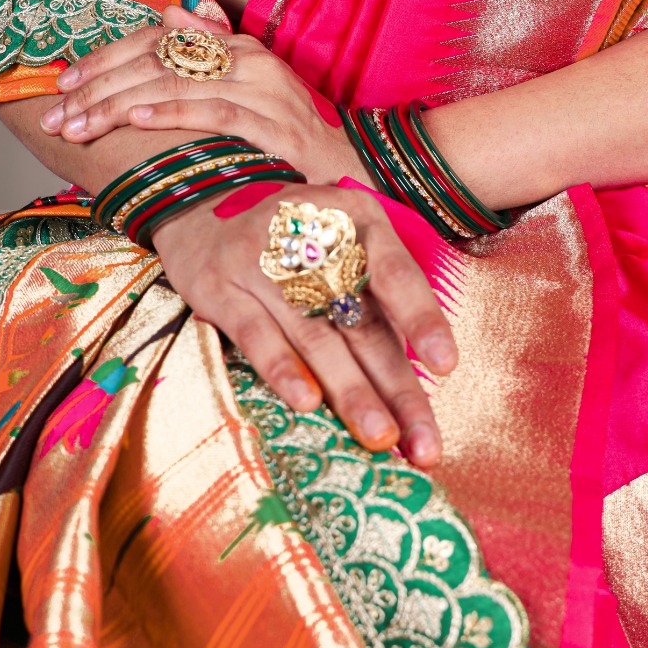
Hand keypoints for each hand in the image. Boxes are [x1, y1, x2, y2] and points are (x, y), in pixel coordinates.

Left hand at [39, 6, 360, 183]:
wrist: (351, 180)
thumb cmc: (291, 145)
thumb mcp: (249, 95)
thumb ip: (208, 56)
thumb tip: (165, 14)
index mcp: (240, 49)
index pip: (158, 41)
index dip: (106, 59)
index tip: (65, 82)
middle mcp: (251, 60)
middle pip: (158, 61)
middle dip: (99, 88)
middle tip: (57, 114)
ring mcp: (266, 91)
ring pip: (175, 84)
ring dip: (117, 106)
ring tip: (78, 124)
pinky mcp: (276, 125)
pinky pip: (213, 111)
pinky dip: (170, 113)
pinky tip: (134, 121)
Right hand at [153, 184, 456, 466]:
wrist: (200, 204)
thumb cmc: (294, 236)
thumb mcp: (341, 237)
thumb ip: (377, 290)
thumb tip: (421, 366)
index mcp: (355, 218)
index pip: (396, 273)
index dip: (422, 318)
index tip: (446, 366)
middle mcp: (312, 237)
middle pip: (361, 320)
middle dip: (396, 384)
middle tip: (424, 443)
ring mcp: (263, 263)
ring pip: (315, 335)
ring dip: (350, 391)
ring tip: (379, 437)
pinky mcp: (221, 288)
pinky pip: (257, 335)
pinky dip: (282, 369)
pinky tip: (307, 403)